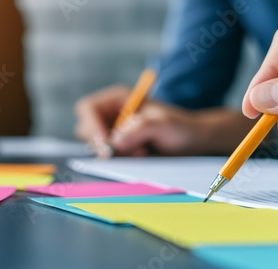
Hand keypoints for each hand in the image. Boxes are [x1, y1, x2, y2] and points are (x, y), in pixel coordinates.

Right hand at [75, 85, 254, 155]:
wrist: (192, 141)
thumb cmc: (180, 126)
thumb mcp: (164, 124)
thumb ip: (140, 128)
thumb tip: (115, 141)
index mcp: (117, 98)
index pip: (87, 109)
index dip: (91, 126)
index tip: (104, 143)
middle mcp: (110, 114)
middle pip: (85, 129)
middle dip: (103, 143)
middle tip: (132, 150)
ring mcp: (112, 132)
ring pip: (95, 146)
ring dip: (115, 153)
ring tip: (142, 152)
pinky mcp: (117, 148)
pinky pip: (106, 156)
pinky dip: (119, 160)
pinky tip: (141, 156)